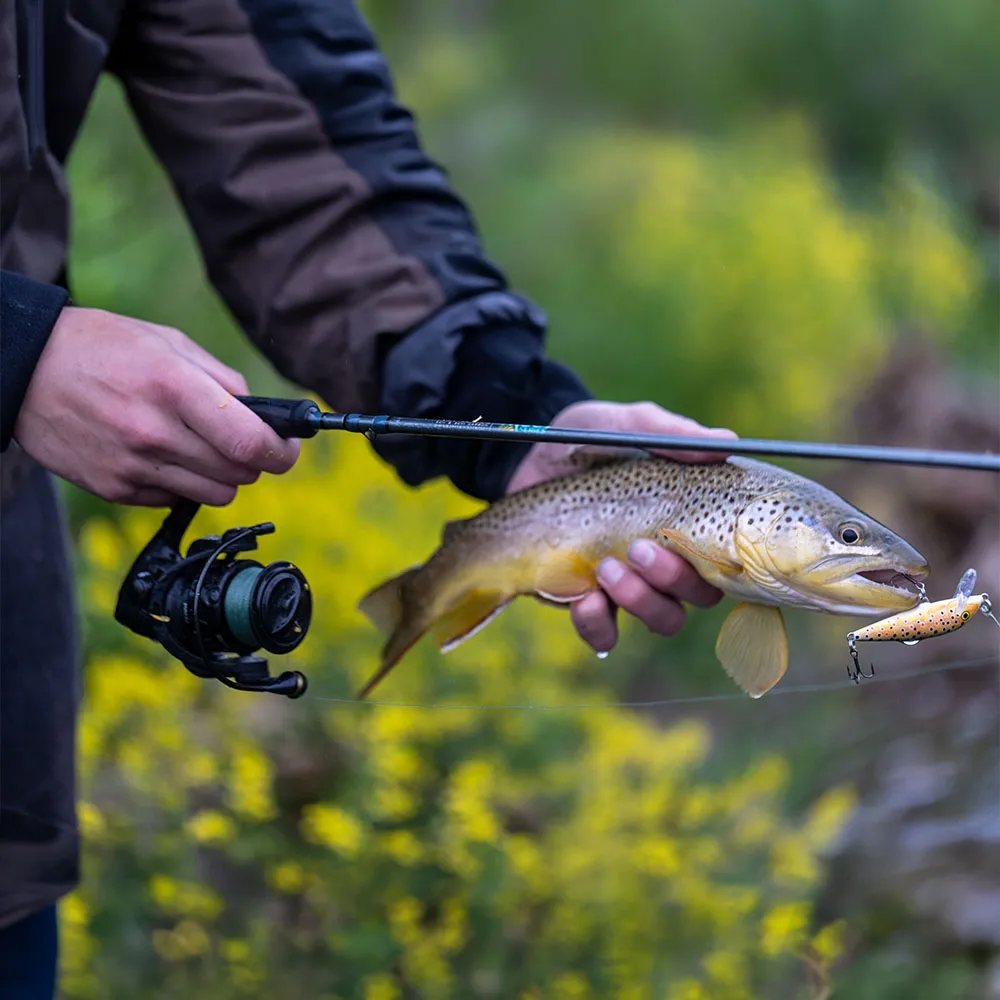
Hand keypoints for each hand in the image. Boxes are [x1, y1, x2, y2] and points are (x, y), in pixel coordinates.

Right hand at [13, 307, 299, 505]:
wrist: (23, 369)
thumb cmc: (103, 347)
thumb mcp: (168, 342)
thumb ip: (223, 380)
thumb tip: (265, 413)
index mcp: (175, 387)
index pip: (251, 442)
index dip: (282, 452)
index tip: (288, 448)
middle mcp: (155, 432)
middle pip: (240, 474)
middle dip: (253, 461)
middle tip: (241, 442)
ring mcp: (133, 466)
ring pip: (215, 494)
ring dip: (221, 476)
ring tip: (199, 447)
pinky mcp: (115, 489)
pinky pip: (176, 501)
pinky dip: (181, 483)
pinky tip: (160, 454)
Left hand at [505, 400, 737, 654]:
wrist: (524, 457)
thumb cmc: (585, 438)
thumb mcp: (622, 426)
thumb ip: (668, 434)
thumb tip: (727, 443)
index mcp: (686, 519)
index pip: (728, 555)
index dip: (728, 562)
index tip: (704, 541)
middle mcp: (667, 557)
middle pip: (701, 595)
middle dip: (675, 579)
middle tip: (640, 548)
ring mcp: (628, 582)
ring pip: (663, 618)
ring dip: (642, 600)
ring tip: (606, 567)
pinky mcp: (586, 599)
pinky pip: (606, 634)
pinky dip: (598, 625)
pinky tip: (584, 600)